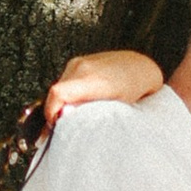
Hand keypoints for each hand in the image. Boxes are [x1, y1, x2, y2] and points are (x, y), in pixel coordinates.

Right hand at [44, 45, 163, 119]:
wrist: (139, 67)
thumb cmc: (132, 89)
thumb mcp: (113, 107)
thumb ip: (87, 112)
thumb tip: (65, 119)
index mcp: (91, 79)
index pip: (58, 93)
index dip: (51, 112)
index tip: (55, 126)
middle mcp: (81, 67)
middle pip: (55, 93)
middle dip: (55, 111)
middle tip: (62, 128)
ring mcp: (78, 62)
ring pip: (59, 88)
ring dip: (61, 103)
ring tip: (73, 115)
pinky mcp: (78, 62)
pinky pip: (65, 82)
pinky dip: (67, 94)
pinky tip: (78, 102)